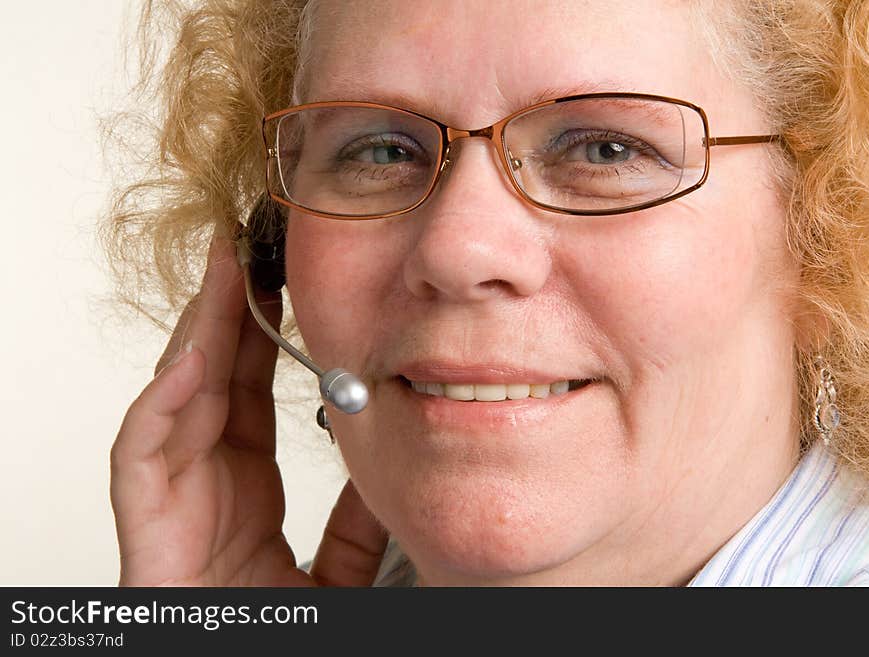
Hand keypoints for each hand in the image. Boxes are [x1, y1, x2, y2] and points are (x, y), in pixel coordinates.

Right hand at [110, 234, 387, 585]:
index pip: (245, 389)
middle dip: (225, 309)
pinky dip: (161, 405)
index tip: (282, 280)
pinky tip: (194, 358)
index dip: (257, 332)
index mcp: (242, 486)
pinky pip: (142, 454)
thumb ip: (355, 523)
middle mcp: (201, 481)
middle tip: (249, 246)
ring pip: (176, 396)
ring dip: (198, 331)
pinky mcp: (146, 528)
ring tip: (224, 272)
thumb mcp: (334, 571)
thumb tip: (385, 471)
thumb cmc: (275, 633)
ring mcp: (170, 500)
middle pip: (210, 376)